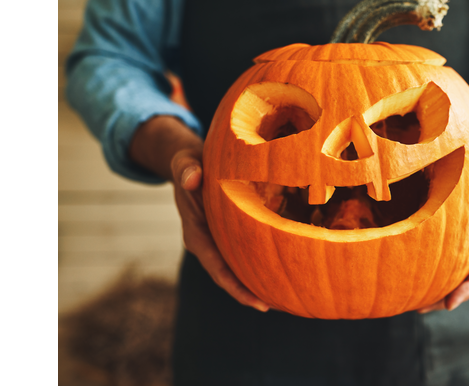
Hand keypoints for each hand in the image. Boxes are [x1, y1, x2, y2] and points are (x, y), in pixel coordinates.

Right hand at [171, 147, 269, 311]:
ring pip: (237, 267)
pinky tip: (282, 268)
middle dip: (248, 292)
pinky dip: (259, 262)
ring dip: (256, 281)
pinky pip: (244, 252)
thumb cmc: (188, 164)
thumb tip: (192, 179)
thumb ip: (187, 170)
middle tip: (276, 305)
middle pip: (228, 275)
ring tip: (284, 296)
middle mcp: (207, 243)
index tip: (255, 302)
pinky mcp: (228, 235)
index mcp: (195, 233)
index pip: (216, 267)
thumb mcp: (184, 163)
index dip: (235, 286)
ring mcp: (218, 241)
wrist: (188, 165)